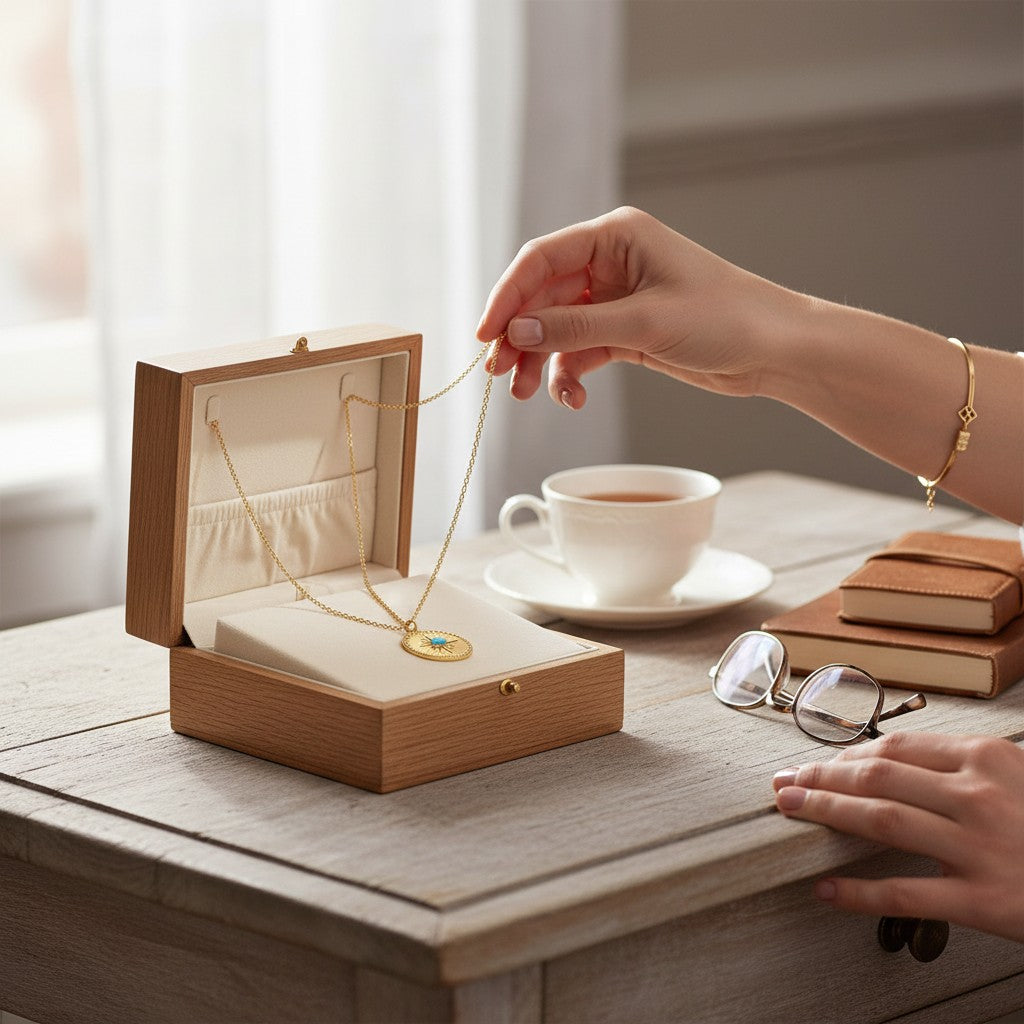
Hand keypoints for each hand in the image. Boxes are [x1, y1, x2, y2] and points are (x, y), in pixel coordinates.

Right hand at [476, 206, 804, 407]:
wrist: (775, 350)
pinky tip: (572, 397)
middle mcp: (610, 263)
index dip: (506, 297)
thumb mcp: (645, 323)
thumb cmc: (726, 318)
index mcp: (615, 237)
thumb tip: (517, 333)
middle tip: (501, 375)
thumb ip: (576, 329)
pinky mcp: (626, 332)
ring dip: (541, 361)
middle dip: (521, 336)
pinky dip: (570, 374)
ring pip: (557, 329)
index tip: (486, 335)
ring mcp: (616, 299)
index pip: (541, 260)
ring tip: (528, 394)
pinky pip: (581, 351)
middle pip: (542, 297)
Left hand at [772, 733, 1023, 941]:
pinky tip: (827, 890)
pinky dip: (858, 892)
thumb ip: (963, 769)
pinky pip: (906, 892)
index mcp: (988, 760)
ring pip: (882, 820)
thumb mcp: (1017, 779)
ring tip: (789, 811)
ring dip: (826, 812)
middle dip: (821, 776)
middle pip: (878, 776)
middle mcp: (980, 796)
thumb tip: (894, 765)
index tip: (817, 763)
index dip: (846, 755)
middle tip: (785, 782)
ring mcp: (981, 848)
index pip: (896, 749)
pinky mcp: (985, 901)